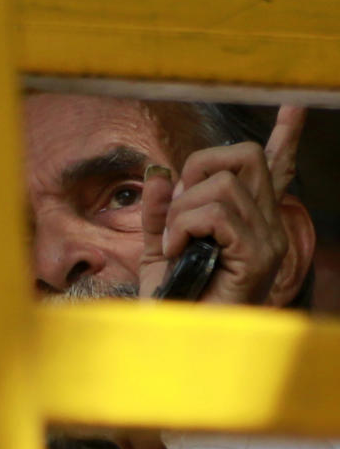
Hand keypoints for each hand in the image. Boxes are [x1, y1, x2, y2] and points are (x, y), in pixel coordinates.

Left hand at [139, 106, 305, 303]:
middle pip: (243, 158)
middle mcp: (267, 226)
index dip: (285, 138)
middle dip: (198, 169)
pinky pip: (216, 212)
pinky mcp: (258, 255)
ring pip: (222, 185)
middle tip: (177, 211)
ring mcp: (267, 240)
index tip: (293, 107)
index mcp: (247, 222)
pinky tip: (175, 252)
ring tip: (172, 245)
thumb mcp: (155, 248)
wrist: (176, 341)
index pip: (273, 170)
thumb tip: (158, 173)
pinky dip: (183, 226)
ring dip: (181, 212)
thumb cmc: (172, 301)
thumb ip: (158, 211)